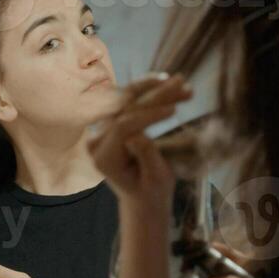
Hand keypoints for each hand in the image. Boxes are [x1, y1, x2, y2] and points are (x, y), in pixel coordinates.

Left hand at [85, 73, 192, 216]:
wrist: (143, 196)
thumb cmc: (152, 191)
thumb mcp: (156, 178)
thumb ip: (146, 156)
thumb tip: (137, 135)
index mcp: (104, 158)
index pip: (123, 128)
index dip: (148, 115)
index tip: (174, 110)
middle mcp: (97, 141)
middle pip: (125, 108)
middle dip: (156, 95)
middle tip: (182, 84)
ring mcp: (101, 129)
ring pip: (127, 99)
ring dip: (155, 88)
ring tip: (180, 82)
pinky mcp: (111, 121)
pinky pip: (129, 99)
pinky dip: (149, 90)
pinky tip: (166, 81)